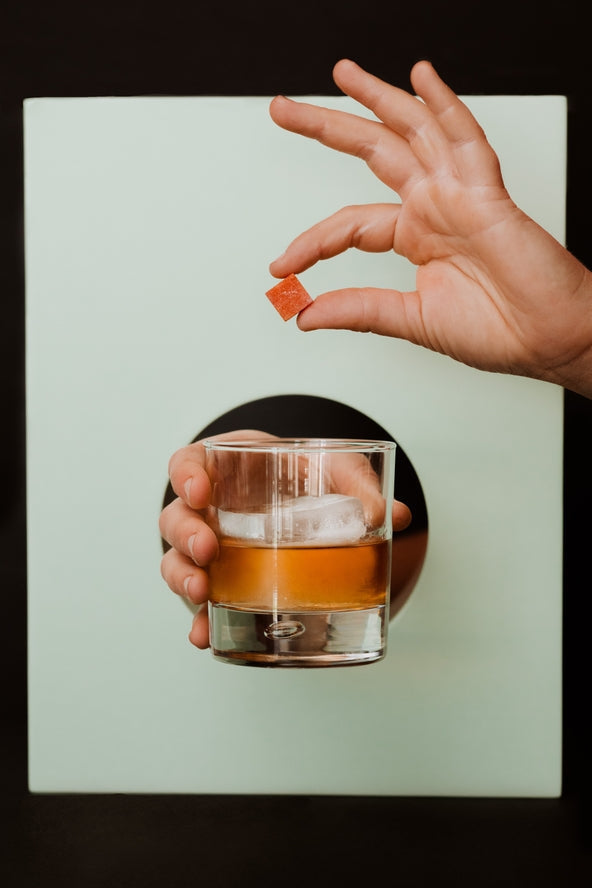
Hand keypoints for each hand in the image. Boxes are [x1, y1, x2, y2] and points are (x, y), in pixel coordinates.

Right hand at [159, 430, 411, 648]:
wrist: (308, 502)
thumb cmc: (310, 477)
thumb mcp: (335, 471)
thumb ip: (360, 486)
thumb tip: (395, 515)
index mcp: (227, 469)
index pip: (187, 465)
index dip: (186, 476)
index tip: (200, 489)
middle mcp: (208, 510)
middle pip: (175, 518)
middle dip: (186, 535)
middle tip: (208, 548)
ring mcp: (209, 549)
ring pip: (176, 561)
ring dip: (183, 577)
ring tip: (202, 591)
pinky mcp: (221, 584)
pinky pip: (200, 602)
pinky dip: (200, 620)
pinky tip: (204, 636)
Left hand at [269, 59, 591, 397]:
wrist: (546, 340)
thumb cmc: (496, 330)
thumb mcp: (409, 320)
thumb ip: (357, 310)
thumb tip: (305, 315)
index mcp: (415, 236)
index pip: (347, 224)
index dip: (310, 242)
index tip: (280, 268)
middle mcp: (433, 207)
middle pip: (371, 151)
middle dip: (326, 126)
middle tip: (283, 108)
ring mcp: (459, 195)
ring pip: (412, 131)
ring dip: (376, 99)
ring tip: (341, 74)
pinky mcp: (488, 194)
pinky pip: (466, 140)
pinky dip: (446, 107)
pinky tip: (423, 79)